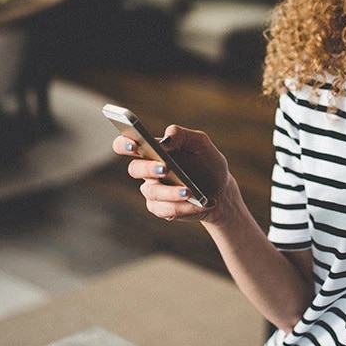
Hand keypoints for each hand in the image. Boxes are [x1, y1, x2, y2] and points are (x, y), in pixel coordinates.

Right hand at [112, 124, 231, 223]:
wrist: (220, 189)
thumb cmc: (207, 162)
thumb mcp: (200, 143)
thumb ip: (182, 135)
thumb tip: (165, 140)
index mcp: (153, 149)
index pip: (127, 144)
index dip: (124, 144)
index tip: (133, 144)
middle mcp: (148, 169)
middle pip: (134, 168)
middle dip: (148, 168)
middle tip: (165, 168)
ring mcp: (153, 190)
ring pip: (152, 192)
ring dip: (171, 192)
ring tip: (189, 191)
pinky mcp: (161, 208)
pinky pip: (165, 209)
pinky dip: (182, 206)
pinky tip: (196, 203)